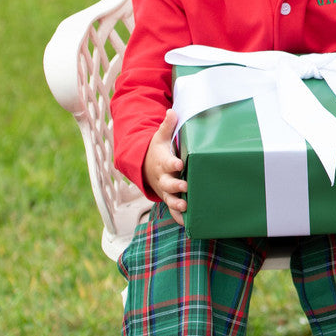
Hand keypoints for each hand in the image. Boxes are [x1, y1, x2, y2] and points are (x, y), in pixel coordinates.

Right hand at [142, 110, 186, 224]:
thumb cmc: (157, 151)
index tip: (179, 164)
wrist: (146, 167)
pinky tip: (189, 224)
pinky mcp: (168, 198)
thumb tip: (171, 111)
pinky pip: (172, 210)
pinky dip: (178, 217)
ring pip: (170, 199)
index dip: (173, 163)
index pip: (168, 162)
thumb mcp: (160, 137)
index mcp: (163, 162)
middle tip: (185, 186)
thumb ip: (167, 126)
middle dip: (176, 185)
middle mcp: (163, 178)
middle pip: (168, 183)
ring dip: (177, 204)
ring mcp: (165, 190)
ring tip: (185, 206)